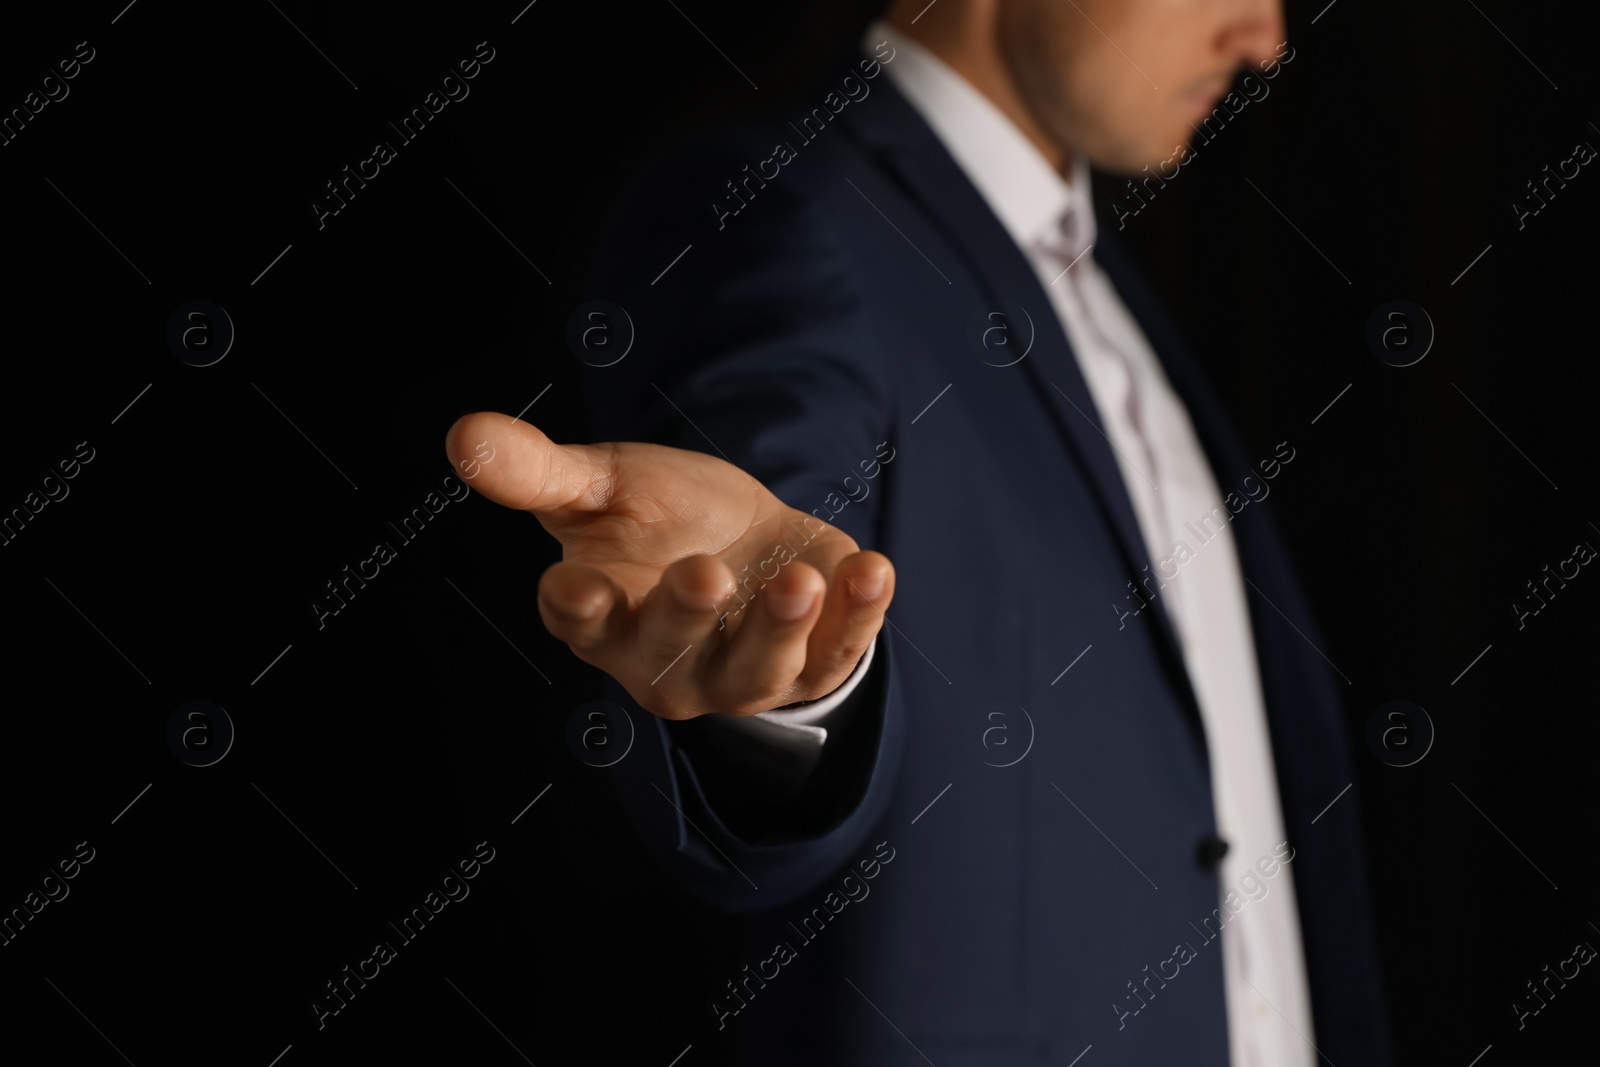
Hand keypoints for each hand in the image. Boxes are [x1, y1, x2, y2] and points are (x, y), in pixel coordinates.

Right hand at [444, 412, 894, 718]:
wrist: (751, 539)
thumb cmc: (662, 518)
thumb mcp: (603, 484)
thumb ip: (541, 471)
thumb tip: (463, 435)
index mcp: (603, 616)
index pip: (581, 621)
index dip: (579, 607)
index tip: (576, 586)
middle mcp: (667, 661)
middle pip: (671, 653)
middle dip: (686, 616)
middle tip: (705, 572)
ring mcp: (743, 672)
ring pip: (760, 669)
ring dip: (782, 628)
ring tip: (802, 580)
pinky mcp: (814, 660)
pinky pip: (839, 651)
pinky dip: (860, 617)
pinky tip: (871, 569)